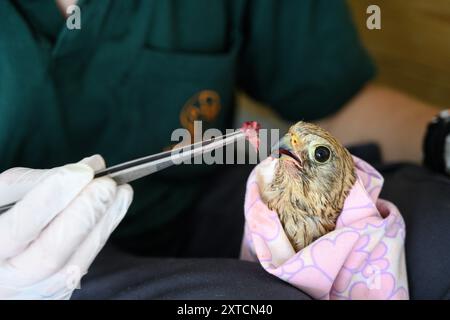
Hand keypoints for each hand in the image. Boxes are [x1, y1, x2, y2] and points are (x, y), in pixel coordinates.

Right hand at [0, 155, 132, 298]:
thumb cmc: (0, 220)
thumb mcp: (2, 197)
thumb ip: (36, 181)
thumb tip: (89, 166)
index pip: (22, 225)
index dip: (54, 196)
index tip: (83, 171)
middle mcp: (7, 280)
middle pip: (52, 253)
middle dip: (85, 213)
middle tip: (108, 184)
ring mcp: (33, 291)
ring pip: (75, 263)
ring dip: (104, 223)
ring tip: (122, 192)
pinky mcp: (55, 292)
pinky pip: (83, 264)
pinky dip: (102, 234)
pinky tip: (114, 210)